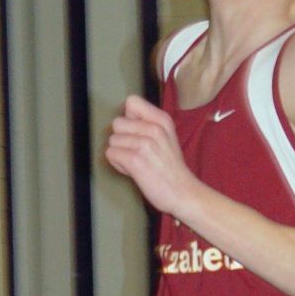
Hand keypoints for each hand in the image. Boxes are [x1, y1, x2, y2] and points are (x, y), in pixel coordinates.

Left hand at [105, 95, 195, 216]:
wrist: (183, 193)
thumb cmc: (172, 170)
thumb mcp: (167, 137)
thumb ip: (148, 125)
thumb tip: (125, 120)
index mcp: (162, 120)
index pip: (132, 102)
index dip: (129, 118)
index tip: (137, 133)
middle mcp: (154, 128)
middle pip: (117, 123)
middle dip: (122, 139)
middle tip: (136, 153)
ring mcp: (145, 144)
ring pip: (112, 140)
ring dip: (120, 154)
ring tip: (137, 163)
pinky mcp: (136, 160)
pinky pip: (111, 154)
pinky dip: (118, 165)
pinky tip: (133, 171)